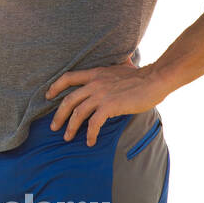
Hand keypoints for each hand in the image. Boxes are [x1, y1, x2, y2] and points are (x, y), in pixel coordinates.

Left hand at [45, 58, 169, 145]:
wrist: (155, 79)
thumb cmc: (142, 75)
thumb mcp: (123, 67)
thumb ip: (117, 67)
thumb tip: (124, 60)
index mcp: (95, 73)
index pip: (68, 77)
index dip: (55, 87)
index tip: (48, 96)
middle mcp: (94, 83)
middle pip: (68, 100)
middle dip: (58, 115)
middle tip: (53, 127)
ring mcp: (101, 95)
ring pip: (77, 113)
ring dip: (71, 127)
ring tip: (68, 138)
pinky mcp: (109, 106)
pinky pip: (94, 123)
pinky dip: (90, 134)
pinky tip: (90, 141)